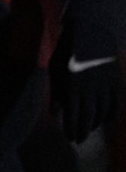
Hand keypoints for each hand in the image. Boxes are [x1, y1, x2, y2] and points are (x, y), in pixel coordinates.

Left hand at [52, 10, 120, 142]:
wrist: (91, 32)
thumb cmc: (67, 52)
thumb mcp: (56, 70)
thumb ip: (56, 92)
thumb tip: (56, 113)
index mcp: (72, 86)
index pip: (73, 116)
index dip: (71, 129)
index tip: (69, 137)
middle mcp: (90, 88)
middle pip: (88, 118)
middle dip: (82, 131)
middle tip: (78, 140)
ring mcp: (105, 85)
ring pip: (103, 112)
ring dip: (95, 124)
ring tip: (88, 129)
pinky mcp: (116, 81)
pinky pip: (116, 104)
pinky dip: (111, 114)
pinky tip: (104, 119)